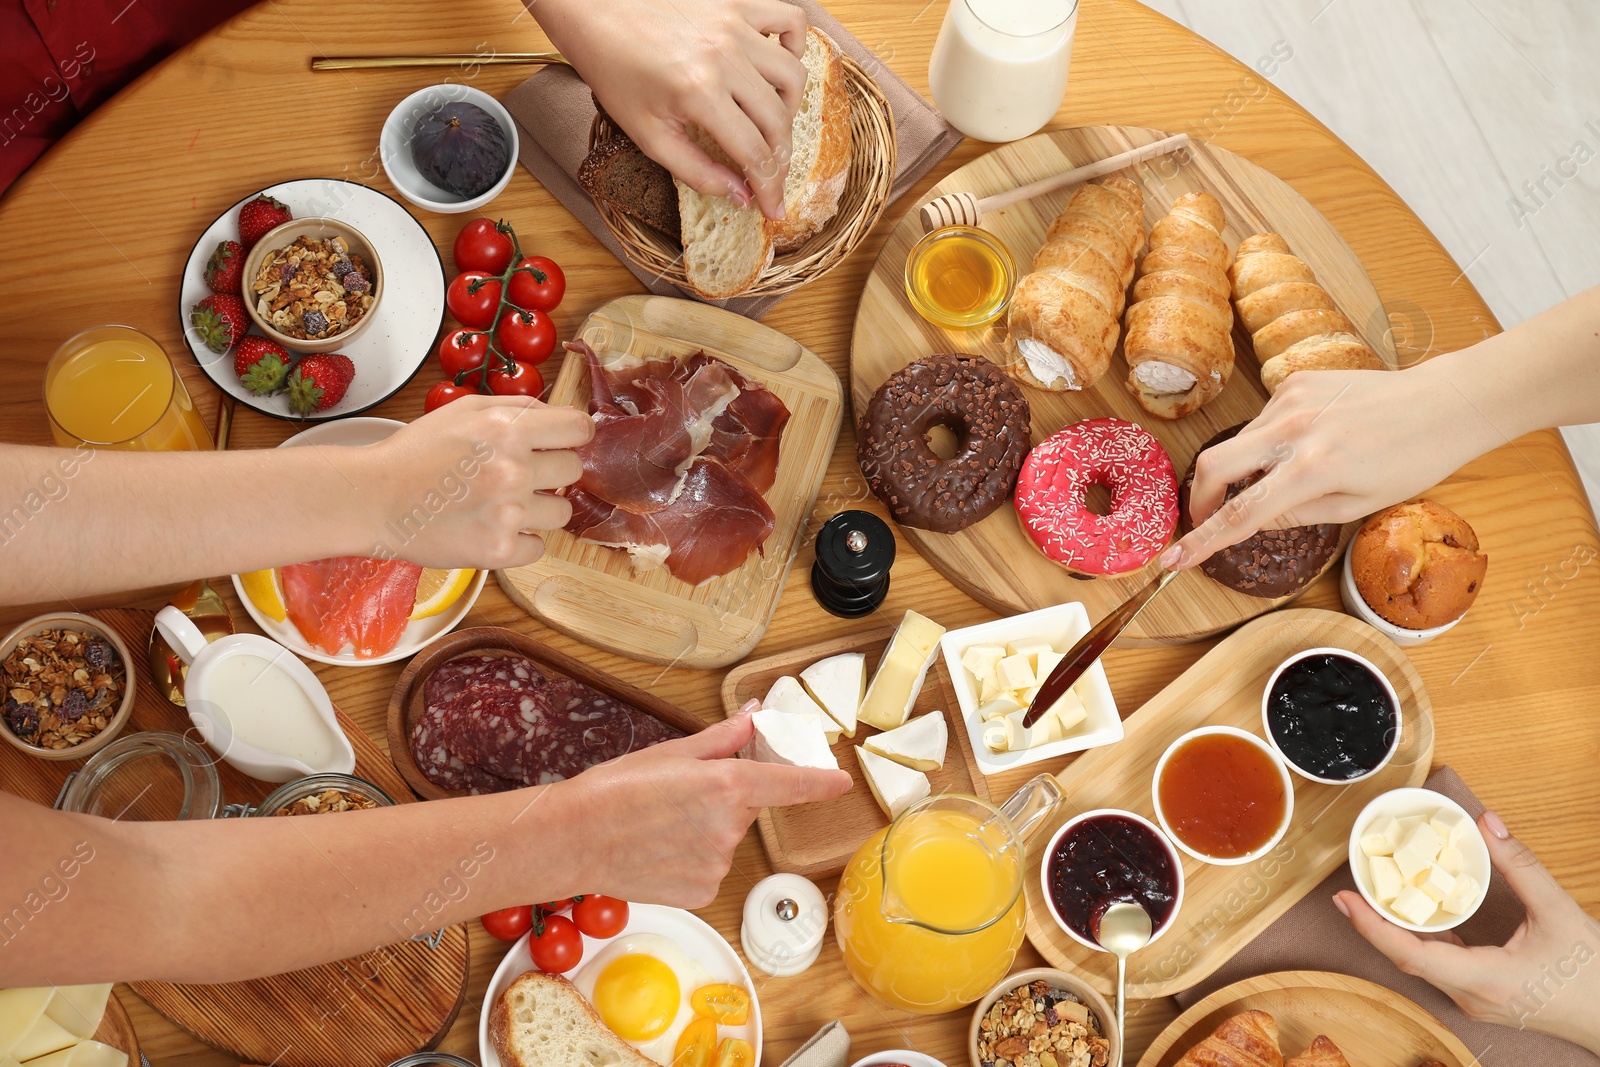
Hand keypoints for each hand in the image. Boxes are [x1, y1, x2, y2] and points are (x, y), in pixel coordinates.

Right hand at [363, 395, 592, 568]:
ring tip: (504, 504)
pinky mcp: (498, 551)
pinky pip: (538, 547)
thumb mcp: (463, 411)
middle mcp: (513, 470)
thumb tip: (555, 416)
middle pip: (574, 470)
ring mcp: (508, 513)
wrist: (373, 499)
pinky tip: (494, 528)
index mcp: (507, 429)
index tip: (563, 442)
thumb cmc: (415, 453)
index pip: (580, 429)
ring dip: (539, 508)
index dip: (574, 435)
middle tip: (520, 475)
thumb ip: (515, 407)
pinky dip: (521, 542)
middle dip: (553, 470)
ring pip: (562, 513)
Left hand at [535, 0, 806, 218]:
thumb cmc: (614, 71)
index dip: (769, 188)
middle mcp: (724, 57)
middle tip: (770, 175)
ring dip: (789, 108)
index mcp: (699, 93)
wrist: (594, 11)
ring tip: (770, 124)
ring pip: (792, 75)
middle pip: (778, 121)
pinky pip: (790, 21)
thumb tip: (740, 196)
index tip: (775, 209)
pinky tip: (776, 67)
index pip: (753, 153)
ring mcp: (735, 25)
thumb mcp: (646, 135)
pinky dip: (795, 46)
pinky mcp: (737, 2)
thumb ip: (696, 171)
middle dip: (780, 159)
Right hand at [566, 706, 851, 907]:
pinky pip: (710, 868)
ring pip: (725, 840)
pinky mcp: (702, 892)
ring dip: (705, 830)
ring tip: (660, 825)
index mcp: (726, 785)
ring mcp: (716, 864)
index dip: (819, 782)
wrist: (573, 839)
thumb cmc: (615, 790)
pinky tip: (659, 850)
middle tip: (679, 796)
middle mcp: (728, 828)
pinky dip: (692, 859)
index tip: (840, 781)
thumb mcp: (671, 753)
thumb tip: (754, 715)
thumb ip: (723, 738)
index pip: (789, 784)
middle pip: (745, 808)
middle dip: (723, 799)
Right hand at [1160, 363, 1489, 568]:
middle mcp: (1295, 429)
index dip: (1202, 540)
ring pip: (1239, 442)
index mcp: (1314, 469)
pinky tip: (1302, 444)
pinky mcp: (1296, 380)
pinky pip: (1262, 420)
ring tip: (1282, 475)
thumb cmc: (1412, 460)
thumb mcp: (1357, 506)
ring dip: (1243, 467)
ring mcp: (1292, 399)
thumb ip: (1297, 514)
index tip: (1174, 559)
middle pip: (1214, 465)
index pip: (1240, 513)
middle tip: (1205, 518)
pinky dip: (1267, 442)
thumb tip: (1252, 518)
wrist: (1445, 402)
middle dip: (1200, 498)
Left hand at [1334, 811, 1599, 1053]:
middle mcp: (1472, 996)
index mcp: (1486, 981)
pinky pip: (1439, 966)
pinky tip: (1415, 913)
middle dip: (1374, 923)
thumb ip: (1520, 865)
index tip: (1344, 899)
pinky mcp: (1481, 996)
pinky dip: (1422, 939)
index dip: (1372, 927)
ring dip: (1395, 930)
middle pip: (1407, 958)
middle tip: (1350, 887)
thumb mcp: (1560, 914)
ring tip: (1373, 894)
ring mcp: (1475, 1000)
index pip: (1412, 955)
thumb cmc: (1595, 975)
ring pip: (1421, 964)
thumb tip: (1486, 823)